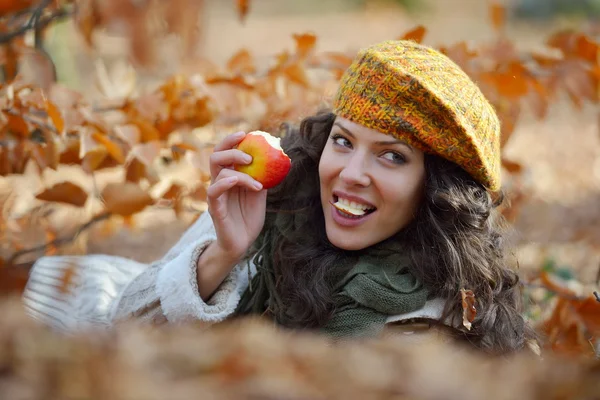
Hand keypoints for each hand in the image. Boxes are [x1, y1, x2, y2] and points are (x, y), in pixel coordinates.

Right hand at [206, 131, 267, 261]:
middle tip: (250, 155)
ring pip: (217, 171)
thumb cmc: (249, 218)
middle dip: (231, 149)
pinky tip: (238, 182)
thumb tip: (276, 157)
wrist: (243, 243)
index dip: (232, 140)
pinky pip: (214, 191)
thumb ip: (262, 176)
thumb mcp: (260, 194)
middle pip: (216, 156)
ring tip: (257, 183)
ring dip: (240, 173)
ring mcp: (216, 195)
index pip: (224, 152)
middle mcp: (219, 183)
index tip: (246, 133)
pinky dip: (226, 182)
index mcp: (228, 177)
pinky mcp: (214, 208)